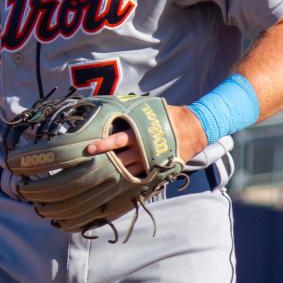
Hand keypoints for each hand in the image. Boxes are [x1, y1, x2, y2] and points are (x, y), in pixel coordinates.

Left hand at [85, 103, 207, 171]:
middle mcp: (143, 149)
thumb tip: (113, 102)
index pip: (117, 140)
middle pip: (119, 159)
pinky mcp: (156, 169)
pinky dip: (129, 178)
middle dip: (105, 162)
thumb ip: (132, 108)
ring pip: (128, 171)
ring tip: (101, 173)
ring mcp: (149, 162)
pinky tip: (119, 179)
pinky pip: (139, 177)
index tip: (89, 148)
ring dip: (115, 171)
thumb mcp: (150, 108)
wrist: (193, 129)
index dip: (102, 145)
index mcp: (140, 133)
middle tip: (90, 165)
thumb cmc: (168, 116)